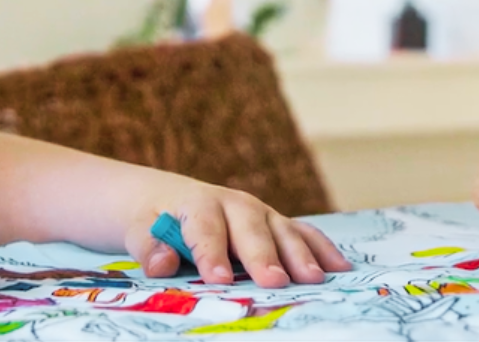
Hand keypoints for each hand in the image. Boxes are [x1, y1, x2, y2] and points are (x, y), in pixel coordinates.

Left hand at [126, 180, 349, 287]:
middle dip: (263, 256)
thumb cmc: (154, 218)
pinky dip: (321, 249)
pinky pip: (302, 234)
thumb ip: (150, 246)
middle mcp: (234, 203)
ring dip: (300, 255)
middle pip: (250, 229)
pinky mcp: (275, 225)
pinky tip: (339, 267)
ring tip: (315, 278)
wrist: (164, 197)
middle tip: (275, 281)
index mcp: (198, 203)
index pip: (204, 228)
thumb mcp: (139, 228)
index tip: (216, 278)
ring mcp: (260, 213)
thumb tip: (160, 264)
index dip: (210, 253)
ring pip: (282, 231)